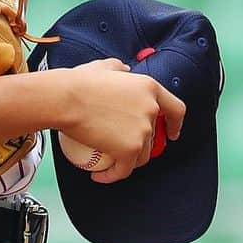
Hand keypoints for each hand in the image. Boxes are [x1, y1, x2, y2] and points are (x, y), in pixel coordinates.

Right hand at [56, 58, 185, 183]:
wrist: (67, 99)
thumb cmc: (81, 82)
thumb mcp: (106, 67)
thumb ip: (121, 69)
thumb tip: (125, 71)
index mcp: (150, 88)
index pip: (176, 109)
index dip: (176, 123)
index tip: (172, 132)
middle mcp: (151, 109)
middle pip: (154, 136)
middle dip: (143, 146)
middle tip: (125, 148)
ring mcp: (142, 131)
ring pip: (141, 156)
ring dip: (128, 162)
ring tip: (110, 161)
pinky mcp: (129, 149)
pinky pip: (123, 170)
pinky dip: (112, 176)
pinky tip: (99, 176)